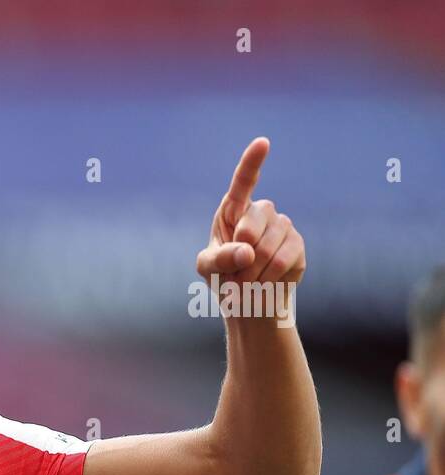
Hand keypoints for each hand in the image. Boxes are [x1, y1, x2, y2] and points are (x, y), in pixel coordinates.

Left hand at [196, 138, 305, 320]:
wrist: (249, 302)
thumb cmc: (223, 277)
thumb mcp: (207, 268)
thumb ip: (219, 257)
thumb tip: (246, 250)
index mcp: (233, 210)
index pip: (243, 182)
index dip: (252, 163)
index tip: (263, 142)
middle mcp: (260, 213)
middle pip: (252, 223)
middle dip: (240, 252)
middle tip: (235, 272)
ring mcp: (282, 227)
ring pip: (267, 246)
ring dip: (251, 272)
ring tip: (247, 281)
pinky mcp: (297, 245)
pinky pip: (283, 259)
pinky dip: (267, 278)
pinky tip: (265, 282)